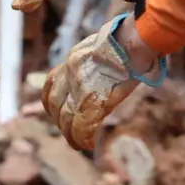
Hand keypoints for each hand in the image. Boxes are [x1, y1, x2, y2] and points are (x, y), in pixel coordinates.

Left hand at [43, 13, 163, 151]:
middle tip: (69, 132)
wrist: (133, 40)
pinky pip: (81, 126)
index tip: (58, 112)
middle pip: (54, 104)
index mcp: (72, 60)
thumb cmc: (128, 40)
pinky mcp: (92, 102)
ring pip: (65, 118)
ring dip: (70, 134)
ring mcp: (79, 88)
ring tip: (77, 142)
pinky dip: (82, 138)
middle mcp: (70, 74)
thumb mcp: (102, 47)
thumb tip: (105, 68)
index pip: (51, 84)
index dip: (52, 102)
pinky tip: (87, 145)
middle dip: (60, 121)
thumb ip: (96, 61)